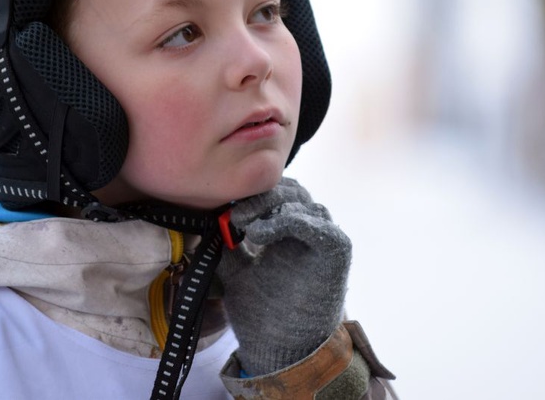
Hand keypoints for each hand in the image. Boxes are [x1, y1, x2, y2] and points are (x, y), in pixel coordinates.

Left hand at [217, 177, 351, 375]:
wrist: (280, 352)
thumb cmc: (261, 315)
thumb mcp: (236, 272)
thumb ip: (228, 246)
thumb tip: (208, 220)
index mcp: (288, 233)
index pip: (277, 193)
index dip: (252, 196)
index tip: (225, 211)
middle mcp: (309, 232)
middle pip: (290, 191)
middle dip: (260, 198)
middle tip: (234, 215)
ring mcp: (324, 239)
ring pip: (303, 202)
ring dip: (271, 206)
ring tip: (245, 227)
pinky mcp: (336, 250)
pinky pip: (315, 222)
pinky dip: (287, 219)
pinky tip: (260, 234)